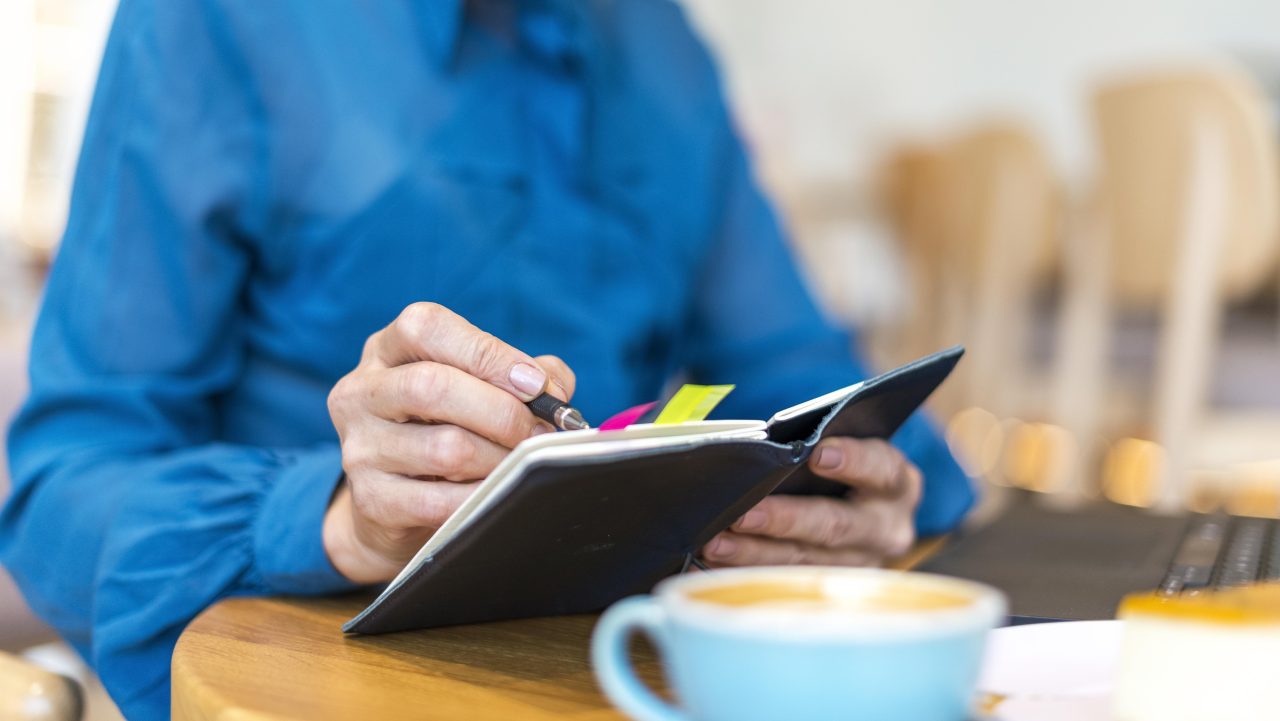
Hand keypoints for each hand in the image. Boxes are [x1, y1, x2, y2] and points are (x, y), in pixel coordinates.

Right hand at [324, 302, 575, 583]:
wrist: (393, 508)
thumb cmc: (448, 429)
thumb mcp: (478, 387)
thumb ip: (524, 376)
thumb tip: (555, 391)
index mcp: (387, 349)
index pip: (428, 328)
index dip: (488, 353)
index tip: (536, 384)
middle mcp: (361, 391)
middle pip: (433, 386)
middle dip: (503, 412)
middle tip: (541, 433)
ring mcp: (359, 447)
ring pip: (444, 449)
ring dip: (500, 460)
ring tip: (523, 466)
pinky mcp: (370, 500)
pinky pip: (439, 502)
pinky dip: (481, 498)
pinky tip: (497, 494)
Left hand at [702, 438, 921, 566]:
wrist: (863, 515)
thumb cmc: (844, 470)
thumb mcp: (848, 451)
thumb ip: (819, 448)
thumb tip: (766, 449)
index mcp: (896, 485)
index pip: (881, 470)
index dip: (852, 461)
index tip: (817, 453)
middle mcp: (887, 529)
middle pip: (836, 525)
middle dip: (785, 520)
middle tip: (743, 514)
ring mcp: (861, 565)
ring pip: (806, 561)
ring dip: (755, 553)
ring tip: (716, 543)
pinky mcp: (833, 588)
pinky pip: (787, 582)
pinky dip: (749, 570)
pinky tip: (719, 561)